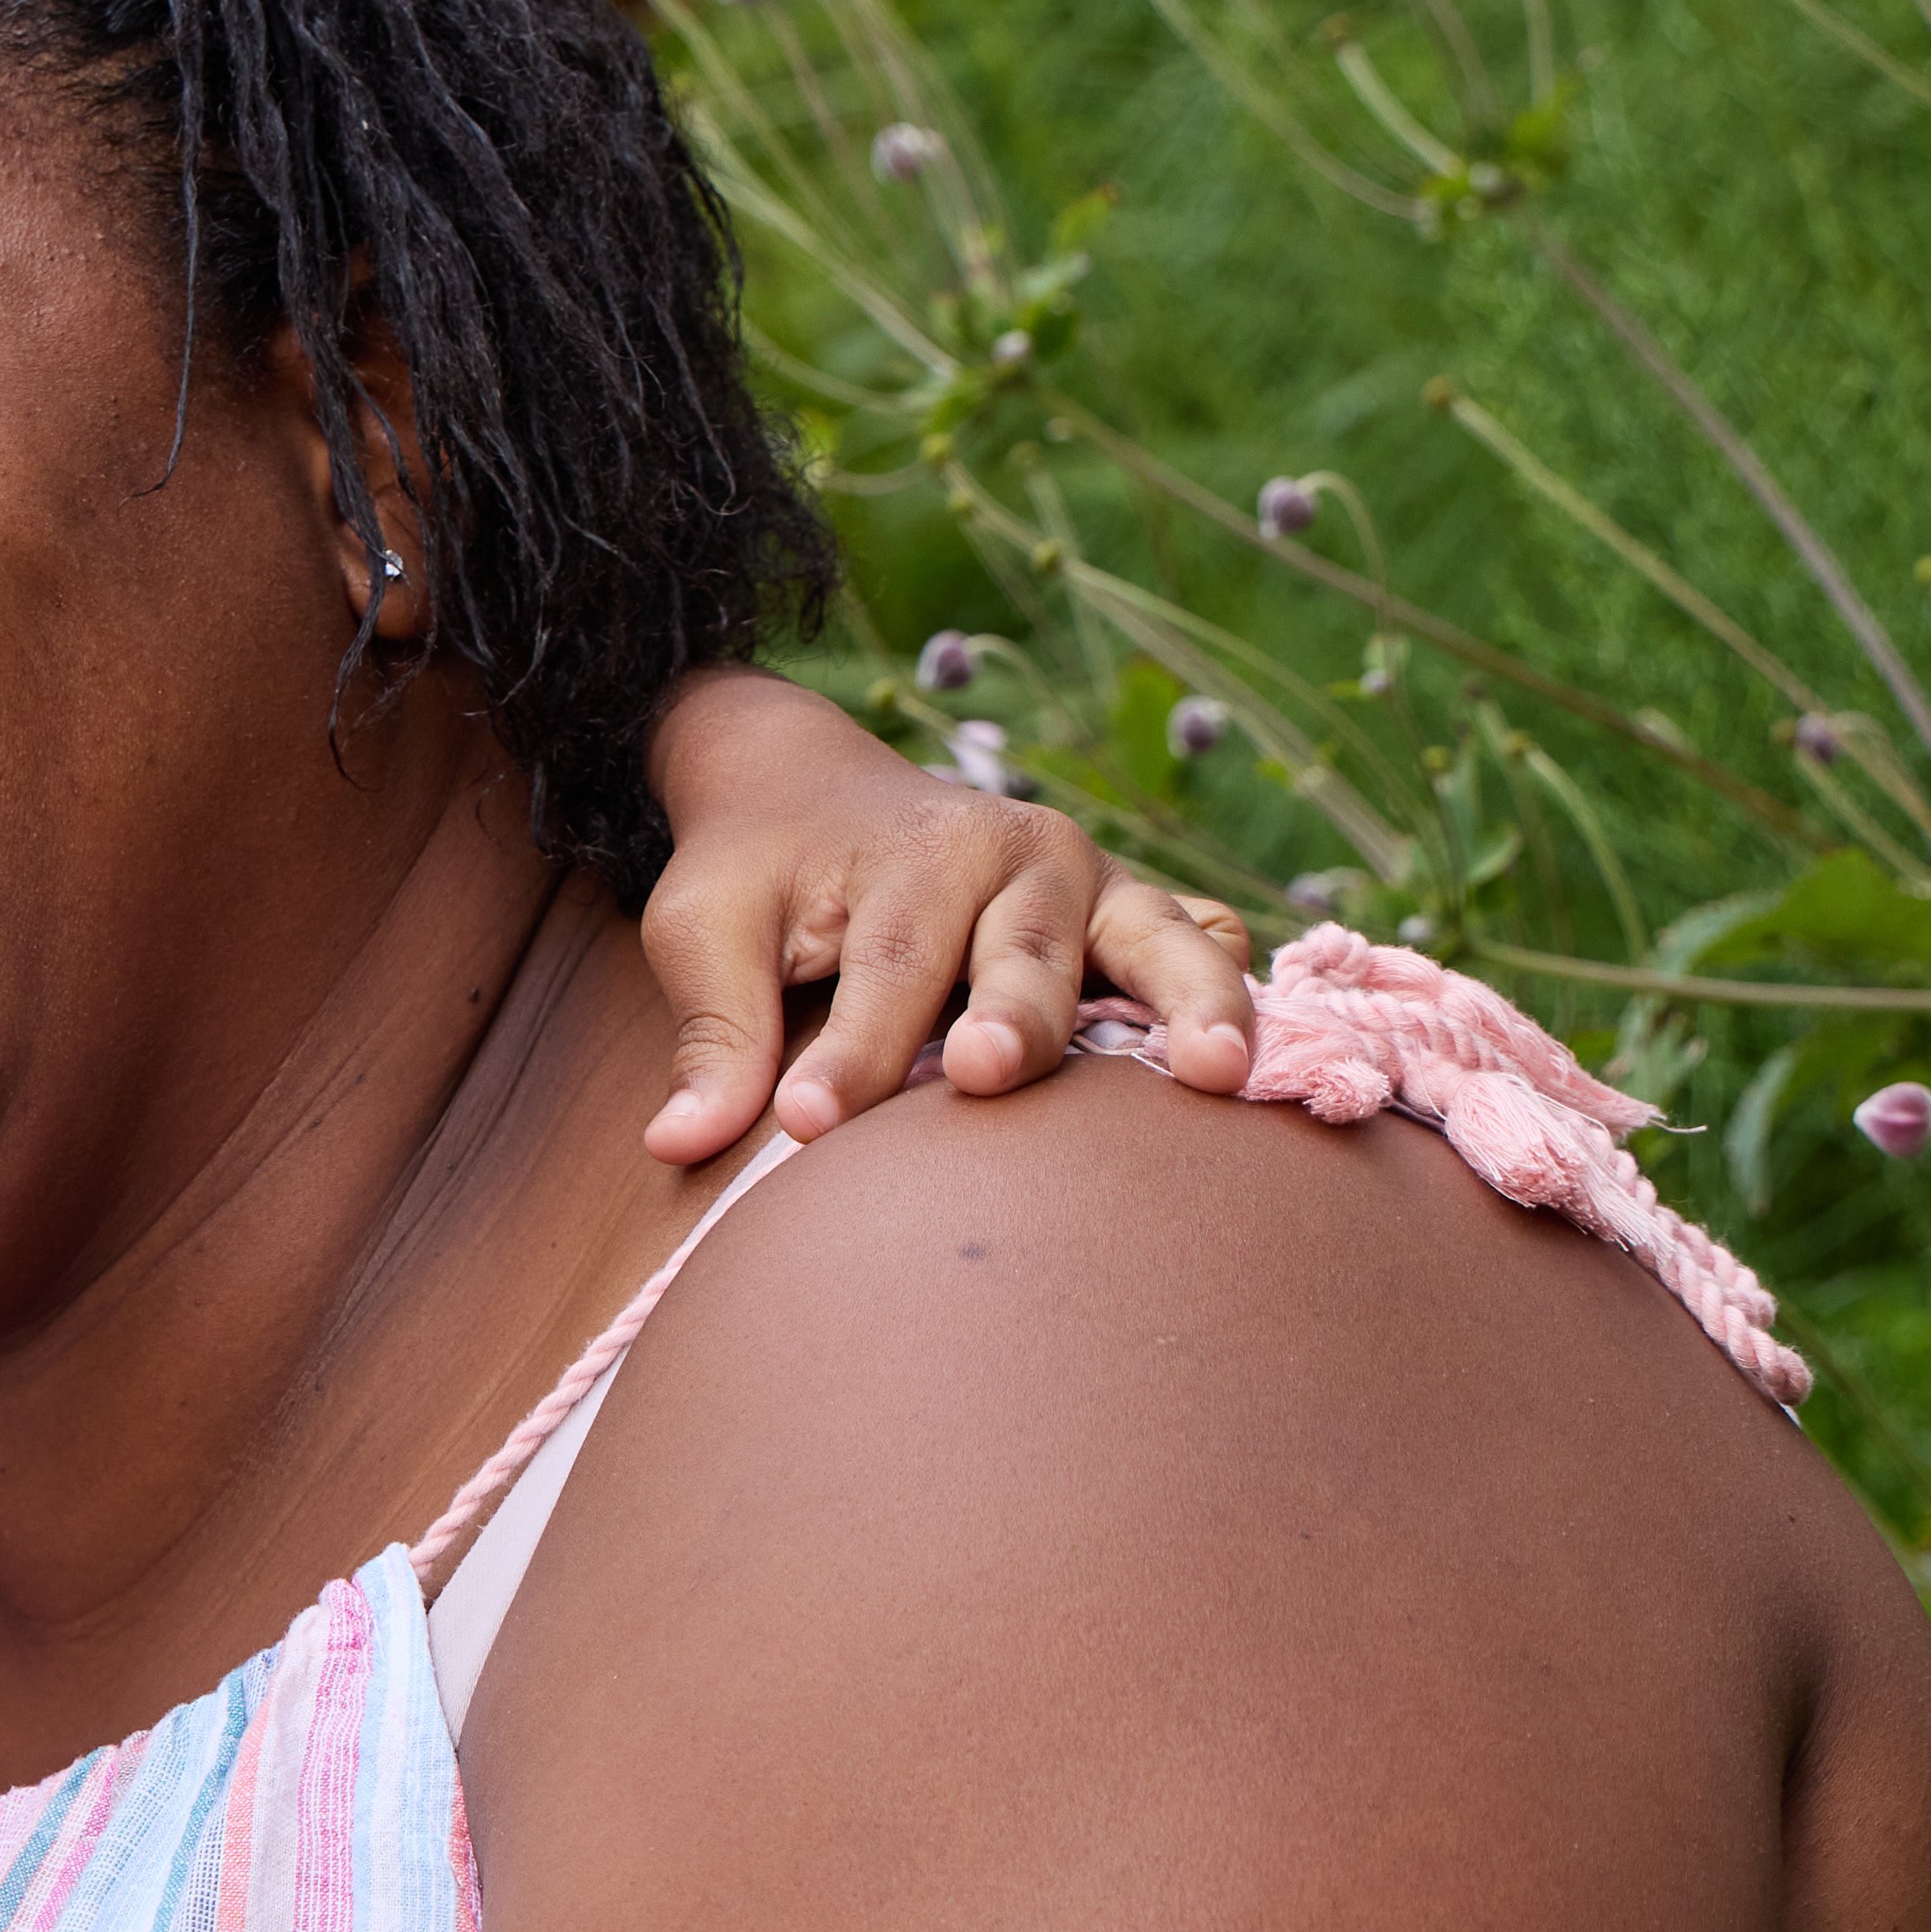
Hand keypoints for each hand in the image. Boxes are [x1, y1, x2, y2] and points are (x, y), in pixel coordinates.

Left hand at [629, 671, 1264, 1158]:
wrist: (812, 788)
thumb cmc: (757, 869)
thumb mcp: (704, 925)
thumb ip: (711, 1028)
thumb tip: (677, 1143)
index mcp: (919, 848)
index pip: (888, 967)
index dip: (852, 1054)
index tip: (806, 1128)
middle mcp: (1025, 854)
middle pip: (1023, 956)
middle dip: (1014, 1020)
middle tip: (990, 1073)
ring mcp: (1096, 885)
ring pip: (1154, 943)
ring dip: (1187, 1003)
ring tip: (1212, 1073)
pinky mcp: (1133, 919)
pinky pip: (1203, 943)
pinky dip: (1229, 990)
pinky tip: (1253, 1059)